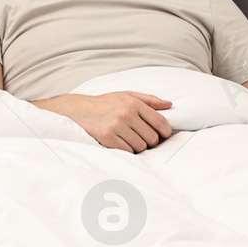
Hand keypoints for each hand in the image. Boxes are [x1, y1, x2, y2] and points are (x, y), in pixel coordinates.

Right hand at [37, 92, 173, 152]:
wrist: (79, 110)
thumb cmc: (105, 103)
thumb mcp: (126, 95)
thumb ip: (149, 100)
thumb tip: (169, 105)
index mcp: (133, 103)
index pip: (160, 122)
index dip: (165, 132)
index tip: (164, 135)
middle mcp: (126, 114)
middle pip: (152, 138)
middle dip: (150, 141)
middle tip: (143, 138)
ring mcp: (116, 127)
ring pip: (141, 147)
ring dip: (138, 146)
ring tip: (130, 139)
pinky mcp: (108, 138)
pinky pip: (128, 151)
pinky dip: (127, 150)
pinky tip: (121, 143)